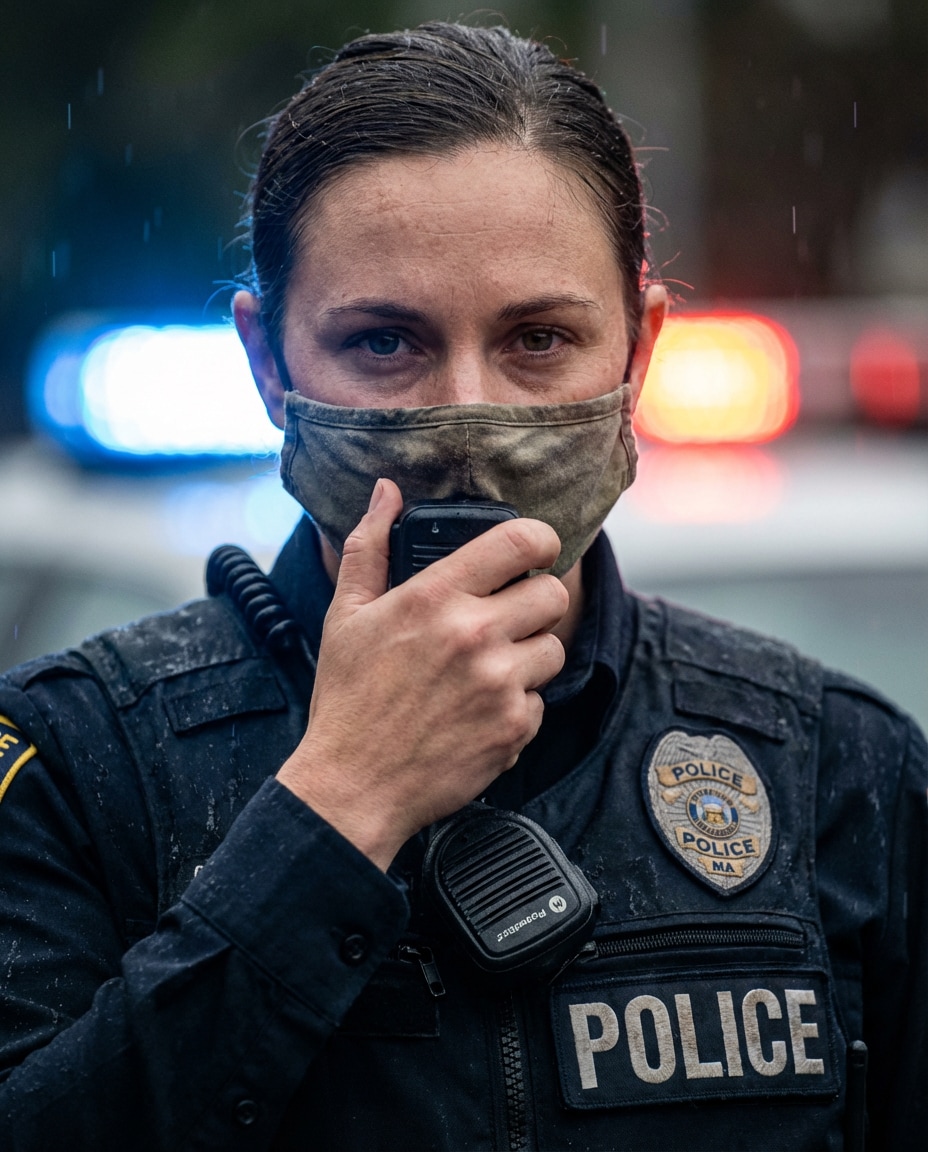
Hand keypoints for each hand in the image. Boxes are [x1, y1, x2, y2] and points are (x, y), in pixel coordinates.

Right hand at [276, 478, 568, 868]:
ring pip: (554, 648)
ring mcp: (500, 683)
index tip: (533, 550)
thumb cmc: (348, 699)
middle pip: (553, 593)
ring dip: (529, 655)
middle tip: (506, 616)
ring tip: (486, 669)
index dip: (539, 539)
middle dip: (534, 601)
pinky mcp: (514, 727)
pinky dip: (518, 704)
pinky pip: (541, 700)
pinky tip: (478, 710)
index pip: (521, 541)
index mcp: (436, 597)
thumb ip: (369, 545)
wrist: (353, 785)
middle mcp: (475, 635)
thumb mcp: (346, 614)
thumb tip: (387, 491)